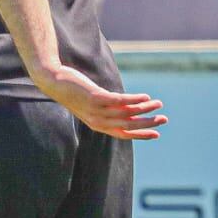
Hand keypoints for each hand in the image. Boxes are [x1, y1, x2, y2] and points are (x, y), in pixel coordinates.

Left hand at [37, 64, 167, 140]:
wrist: (54, 82)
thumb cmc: (75, 92)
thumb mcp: (93, 104)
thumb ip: (109, 109)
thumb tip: (129, 109)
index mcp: (99, 125)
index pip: (124, 134)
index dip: (141, 135)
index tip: (157, 133)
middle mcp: (98, 121)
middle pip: (128, 125)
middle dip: (148, 123)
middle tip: (163, 119)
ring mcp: (96, 110)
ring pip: (126, 113)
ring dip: (145, 108)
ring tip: (158, 103)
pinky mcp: (95, 97)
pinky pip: (119, 101)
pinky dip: (134, 99)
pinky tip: (144, 96)